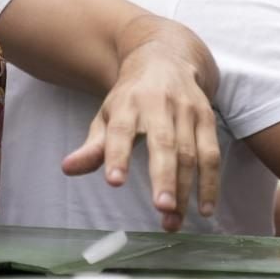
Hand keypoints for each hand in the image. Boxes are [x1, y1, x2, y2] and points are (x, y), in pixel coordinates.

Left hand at [61, 34, 221, 232]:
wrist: (165, 58)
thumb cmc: (130, 97)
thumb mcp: (107, 115)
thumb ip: (92, 147)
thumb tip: (67, 168)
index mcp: (127, 104)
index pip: (121, 131)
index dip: (117, 156)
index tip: (114, 181)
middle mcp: (159, 105)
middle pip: (164, 143)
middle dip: (164, 177)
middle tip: (161, 207)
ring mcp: (186, 111)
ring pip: (190, 153)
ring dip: (186, 189)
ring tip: (175, 219)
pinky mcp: (207, 118)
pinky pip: (212, 154)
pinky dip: (211, 183)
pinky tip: (204, 209)